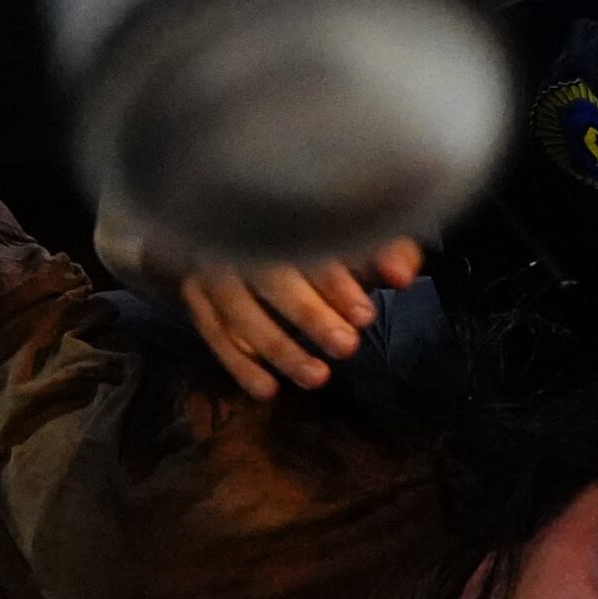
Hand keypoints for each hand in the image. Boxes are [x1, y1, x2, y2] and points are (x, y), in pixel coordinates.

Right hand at [96, 206, 421, 396]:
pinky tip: (267, 391)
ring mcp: (212, 262)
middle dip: (309, 315)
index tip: (365, 315)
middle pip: (270, 275)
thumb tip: (402, 278)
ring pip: (237, 308)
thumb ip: (386, 250)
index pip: (307, 243)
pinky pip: (211, 329)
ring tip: (317, 378)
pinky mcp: (195, 291)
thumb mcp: (358, 230)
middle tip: (347, 346)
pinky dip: (236, 363)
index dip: (336, 282)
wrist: (254, 217)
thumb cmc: (321, 228)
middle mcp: (241, 230)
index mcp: (284, 207)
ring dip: (276, 347)